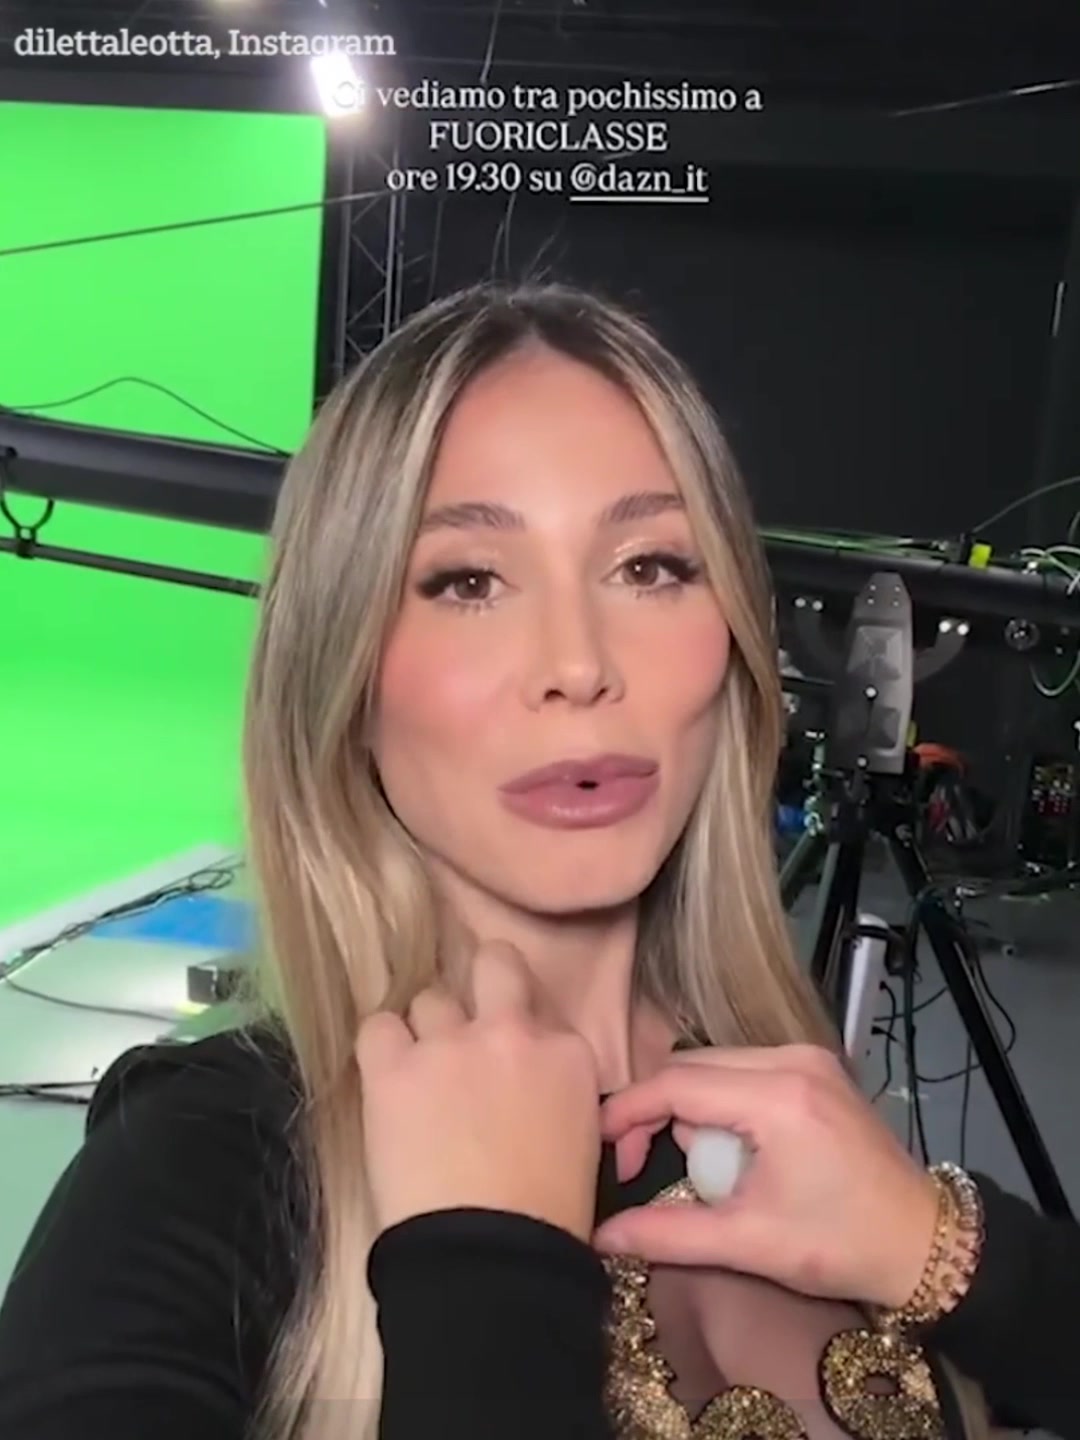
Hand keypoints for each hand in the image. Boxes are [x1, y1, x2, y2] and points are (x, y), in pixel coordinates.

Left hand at [357, 940, 600, 1242]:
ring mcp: (450, 1046)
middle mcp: (512, 1033)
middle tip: (467, 1021)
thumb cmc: (549, 1218)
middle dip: (483, 979)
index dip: (522, 1033)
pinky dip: (381, 1049)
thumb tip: (533, 1084)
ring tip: (421, 1075)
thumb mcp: (582, 1139)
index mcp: (568, 1054)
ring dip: (427, 1031)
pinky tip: (386, 1079)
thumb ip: (560, 1090)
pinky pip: (376, 1027)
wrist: (492, 1260)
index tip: (511, 1062)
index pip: (541, 1012)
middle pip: (494, 963)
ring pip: (430, 1000)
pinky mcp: (394, 1070)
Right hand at [592, 1044, 939, 1308]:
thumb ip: (669, 1235)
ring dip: (689, 1109)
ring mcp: (808, 1058)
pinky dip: (722, 1103)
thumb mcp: (750, 1244)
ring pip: (715, 1065)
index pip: (676, 1084)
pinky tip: (730, 1149)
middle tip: (637, 1167)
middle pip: (690, 1067)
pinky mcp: (817, 1068)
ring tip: (693, 1170)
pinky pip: (744, 1070)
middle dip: (654, 1112)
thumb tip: (602, 1238)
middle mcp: (791, 1059)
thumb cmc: (841, 1245)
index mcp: (776, 1096)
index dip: (627, 1112)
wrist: (926, 1243)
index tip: (601, 1149)